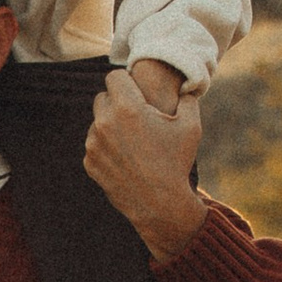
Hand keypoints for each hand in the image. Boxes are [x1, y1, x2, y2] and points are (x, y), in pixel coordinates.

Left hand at [83, 70, 208, 262]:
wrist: (160, 204)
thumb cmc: (177, 162)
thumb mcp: (191, 126)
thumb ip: (188, 99)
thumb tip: (187, 88)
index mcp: (127, 109)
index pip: (114, 77)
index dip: (127, 81)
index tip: (136, 90)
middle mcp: (105, 123)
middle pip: (103, 97)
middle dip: (117, 102)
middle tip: (135, 114)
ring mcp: (94, 144)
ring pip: (97, 121)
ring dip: (110, 124)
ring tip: (132, 138)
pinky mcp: (89, 162)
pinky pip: (94, 144)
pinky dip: (106, 146)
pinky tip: (125, 155)